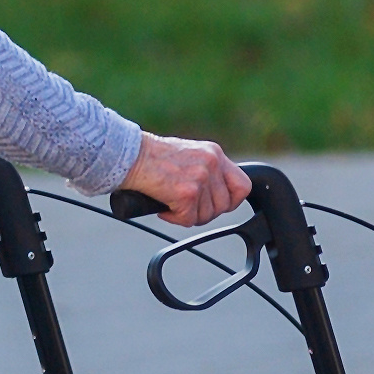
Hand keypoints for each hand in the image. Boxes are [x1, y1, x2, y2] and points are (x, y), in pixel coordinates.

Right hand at [120, 133, 249, 227]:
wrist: (129, 155)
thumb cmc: (152, 158)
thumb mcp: (190, 155)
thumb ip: (207, 170)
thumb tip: (218, 196)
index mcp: (214, 153)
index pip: (243, 185)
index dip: (232, 201)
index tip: (218, 205)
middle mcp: (211, 163)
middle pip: (224, 206)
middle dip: (205, 212)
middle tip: (186, 206)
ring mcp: (200, 178)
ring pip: (207, 215)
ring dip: (188, 215)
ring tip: (171, 202)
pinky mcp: (187, 194)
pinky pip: (189, 220)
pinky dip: (175, 218)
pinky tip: (164, 207)